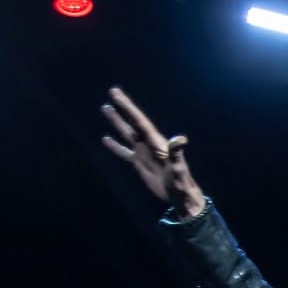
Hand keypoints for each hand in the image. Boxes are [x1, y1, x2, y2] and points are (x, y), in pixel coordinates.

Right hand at [99, 87, 205, 217]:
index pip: (139, 120)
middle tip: (113, 92)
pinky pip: (124, 152)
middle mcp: (149, 144)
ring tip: (106, 108)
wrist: (180, 196)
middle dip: (123, 107)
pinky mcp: (139, 163)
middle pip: (133, 122)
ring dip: (117, 121)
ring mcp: (143, 153)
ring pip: (127, 133)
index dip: (128, 106)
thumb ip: (177, 153)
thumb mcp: (179, 167)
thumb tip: (180, 139)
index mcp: (157, 142)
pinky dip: (115, 146)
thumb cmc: (181, 182)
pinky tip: (105, 139)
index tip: (116, 93)